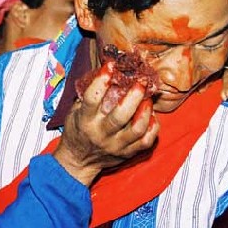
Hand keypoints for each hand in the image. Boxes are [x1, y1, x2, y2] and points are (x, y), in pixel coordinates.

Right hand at [54, 69, 159, 185]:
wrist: (78, 161)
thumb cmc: (77, 132)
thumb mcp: (74, 113)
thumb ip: (87, 96)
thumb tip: (106, 73)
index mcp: (85, 121)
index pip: (92, 99)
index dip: (101, 80)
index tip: (110, 66)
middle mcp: (100, 134)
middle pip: (120, 116)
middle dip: (133, 97)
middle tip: (140, 83)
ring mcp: (115, 145)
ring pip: (137, 129)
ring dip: (146, 112)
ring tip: (148, 100)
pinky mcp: (127, 153)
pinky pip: (146, 141)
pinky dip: (153, 128)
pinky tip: (152, 117)